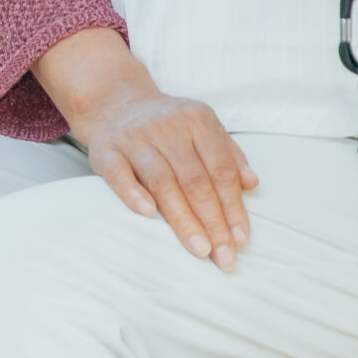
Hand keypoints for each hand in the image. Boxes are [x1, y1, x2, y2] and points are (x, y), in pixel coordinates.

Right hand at [68, 77, 258, 269]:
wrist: (115, 102)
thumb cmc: (167, 124)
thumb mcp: (202, 127)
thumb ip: (229, 155)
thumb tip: (251, 184)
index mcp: (197, 120)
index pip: (221, 170)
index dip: (233, 207)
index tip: (241, 240)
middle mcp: (167, 127)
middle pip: (195, 181)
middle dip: (213, 222)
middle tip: (224, 256)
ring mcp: (134, 138)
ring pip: (162, 182)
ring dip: (183, 219)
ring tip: (199, 249)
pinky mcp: (106, 149)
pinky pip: (119, 174)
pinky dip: (133, 193)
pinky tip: (148, 214)